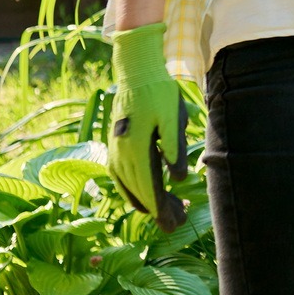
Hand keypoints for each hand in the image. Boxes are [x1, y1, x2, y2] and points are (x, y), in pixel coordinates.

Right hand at [107, 23, 187, 230]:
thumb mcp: (173, 116)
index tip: (173, 223)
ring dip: (146, 201)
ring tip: (166, 213)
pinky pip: (120, 177)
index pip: (149, 187)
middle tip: (177, 223)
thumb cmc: (159, 92)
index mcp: (136, 147)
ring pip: (129, 186)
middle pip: (139, 191)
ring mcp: (114, 150)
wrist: (136, 71)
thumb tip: (178, 179)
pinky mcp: (114, 146)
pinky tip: (143, 196)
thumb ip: (175, 146)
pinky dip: (133, 190)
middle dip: (158, 210)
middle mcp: (120, 153)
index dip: (161, 208)